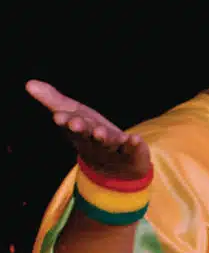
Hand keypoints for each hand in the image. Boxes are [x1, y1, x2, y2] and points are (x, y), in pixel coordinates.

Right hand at [26, 79, 150, 180]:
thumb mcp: (74, 114)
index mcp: (79, 133)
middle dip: (82, 130)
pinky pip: (133, 151)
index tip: (59, 117)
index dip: (65, 121)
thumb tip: (28, 84)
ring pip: (108, 144)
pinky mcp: (133, 155)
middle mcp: (95, 143)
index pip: (70, 126)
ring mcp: (114, 151)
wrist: (119, 169)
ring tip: (100, 132)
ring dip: (104, 138)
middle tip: (76, 123)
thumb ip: (54, 101)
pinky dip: (134, 146)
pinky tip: (136, 139)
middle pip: (87, 136)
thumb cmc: (92, 135)